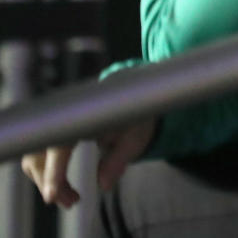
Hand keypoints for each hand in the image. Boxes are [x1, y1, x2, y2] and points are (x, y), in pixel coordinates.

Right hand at [19, 119, 155, 208]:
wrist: (129, 103)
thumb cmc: (133, 119)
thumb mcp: (134, 138)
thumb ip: (118, 160)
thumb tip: (104, 184)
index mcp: (83, 115)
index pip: (60, 145)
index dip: (55, 170)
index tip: (52, 194)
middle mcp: (64, 118)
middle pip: (40, 154)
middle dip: (50, 183)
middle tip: (71, 202)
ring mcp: (55, 125)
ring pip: (34, 158)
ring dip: (46, 182)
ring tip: (70, 198)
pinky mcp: (52, 133)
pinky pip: (38, 157)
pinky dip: (46, 175)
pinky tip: (62, 188)